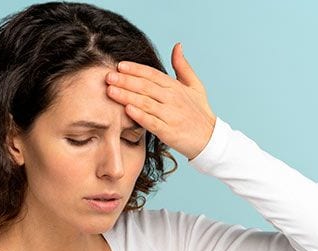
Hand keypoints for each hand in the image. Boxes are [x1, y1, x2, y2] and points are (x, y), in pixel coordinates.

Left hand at [104, 42, 216, 160]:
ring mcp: (171, 115)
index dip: (135, 69)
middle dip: (125, 81)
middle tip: (107, 77)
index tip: (120, 66)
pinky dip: (139, 115)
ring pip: (145, 102)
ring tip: (110, 91)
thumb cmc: (200, 112)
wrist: (210, 139)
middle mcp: (173, 99)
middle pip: (145, 87)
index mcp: (176, 87)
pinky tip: (126, 110)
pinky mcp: (169, 131)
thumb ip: (183, 66)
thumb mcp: (195, 86)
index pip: (152, 74)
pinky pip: (151, 122)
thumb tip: (177, 45)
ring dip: (127, 96)